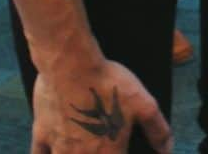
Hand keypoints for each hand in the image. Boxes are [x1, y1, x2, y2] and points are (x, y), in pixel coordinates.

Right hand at [30, 56, 171, 152]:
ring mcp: (58, 148)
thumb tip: (167, 150)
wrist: (70, 62)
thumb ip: (157, 129)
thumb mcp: (143, 103)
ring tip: (82, 151)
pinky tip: (50, 153)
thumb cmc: (107, 82)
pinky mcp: (41, 133)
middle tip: (101, 147)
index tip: (120, 151)